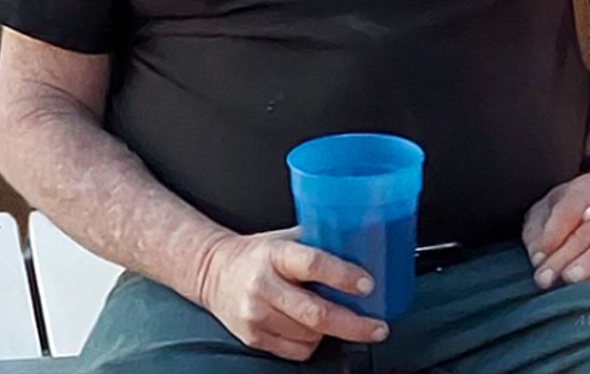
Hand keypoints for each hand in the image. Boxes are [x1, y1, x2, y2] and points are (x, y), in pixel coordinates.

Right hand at [195, 225, 389, 362]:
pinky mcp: (254, 338)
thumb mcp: (284, 238)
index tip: (367, 285)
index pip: (312, 264)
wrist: (213, 272)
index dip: (343, 276)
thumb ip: (316, 241)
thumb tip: (359, 242)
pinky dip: (313, 342)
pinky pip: (297, 350)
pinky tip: (312, 328)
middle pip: (316, 313)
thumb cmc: (256, 253)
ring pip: (309, 335)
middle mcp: (264, 285)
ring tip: (340, 319)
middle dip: (353, 324)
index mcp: (275, 254)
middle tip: (377, 326)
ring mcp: (257, 315)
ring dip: (332, 331)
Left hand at [522, 172, 589, 289]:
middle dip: (564, 256)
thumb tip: (538, 255)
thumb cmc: (574, 209)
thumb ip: (539, 229)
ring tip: (571, 278)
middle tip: (548, 277)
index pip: (570, 209)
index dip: (553, 234)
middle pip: (587, 230)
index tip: (539, 258)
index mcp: (589, 186)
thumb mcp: (549, 209)